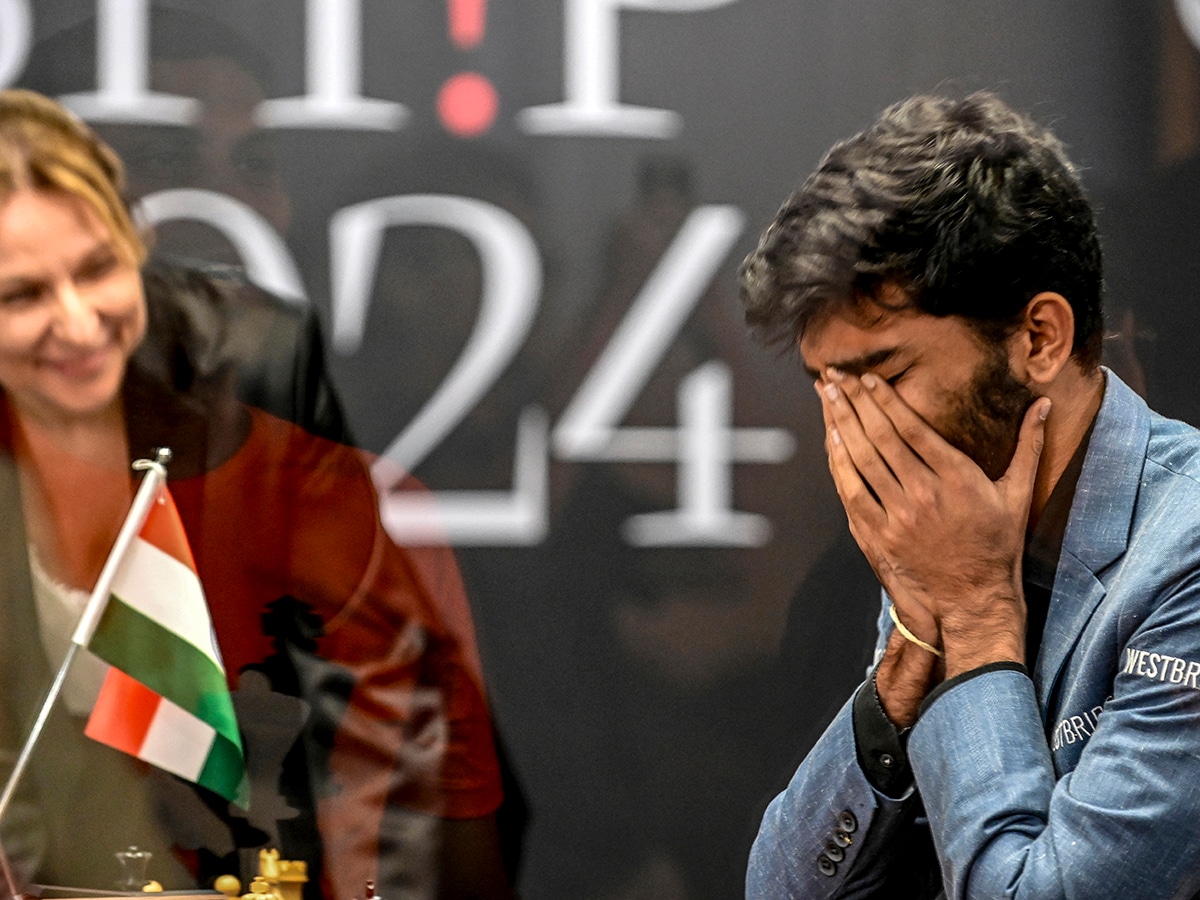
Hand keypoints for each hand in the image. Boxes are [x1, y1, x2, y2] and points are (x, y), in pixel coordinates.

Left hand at [817, 370, 1048, 680]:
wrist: (972, 598)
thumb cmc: (997, 545)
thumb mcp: (1017, 494)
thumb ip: (1028, 446)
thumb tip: (1044, 405)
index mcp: (957, 478)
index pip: (914, 428)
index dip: (888, 400)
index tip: (868, 378)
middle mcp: (924, 493)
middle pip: (881, 437)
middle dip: (855, 401)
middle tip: (836, 375)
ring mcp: (898, 515)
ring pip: (862, 459)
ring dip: (841, 423)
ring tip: (826, 395)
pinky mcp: (879, 535)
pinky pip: (852, 491)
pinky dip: (839, 462)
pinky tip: (831, 438)